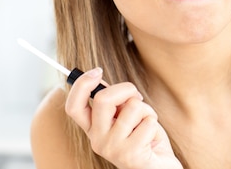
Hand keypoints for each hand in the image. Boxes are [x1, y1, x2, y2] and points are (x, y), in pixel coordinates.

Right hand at [65, 67, 182, 168]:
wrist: (157, 166)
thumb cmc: (143, 137)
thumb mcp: (124, 115)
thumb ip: (113, 101)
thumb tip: (98, 77)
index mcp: (92, 129)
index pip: (73, 107)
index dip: (81, 84)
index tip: (97, 71)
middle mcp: (97, 140)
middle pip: (103, 99)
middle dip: (126, 89)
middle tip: (136, 96)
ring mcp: (112, 149)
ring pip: (132, 107)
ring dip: (146, 110)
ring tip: (145, 123)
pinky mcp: (130, 155)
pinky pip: (148, 121)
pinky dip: (154, 122)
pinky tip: (151, 137)